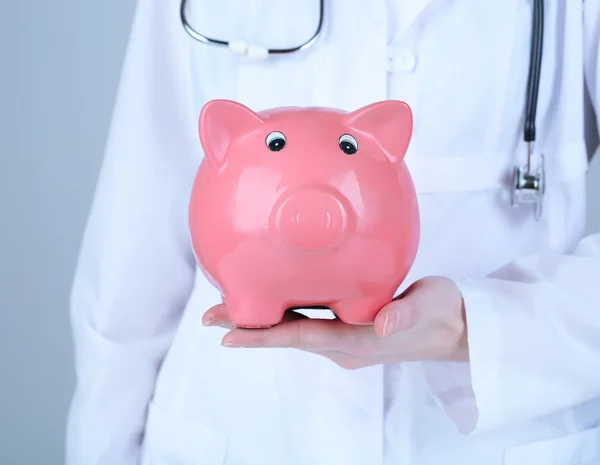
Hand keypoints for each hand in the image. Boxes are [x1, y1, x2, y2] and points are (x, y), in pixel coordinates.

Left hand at [202, 276, 468, 368]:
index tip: (226, 338)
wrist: (456, 326)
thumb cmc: (443, 313)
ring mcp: (344, 339)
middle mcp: (344, 344)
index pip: (301, 337)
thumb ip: (404, 314)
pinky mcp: (348, 328)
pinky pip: (307, 319)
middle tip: (209, 317)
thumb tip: (382, 325)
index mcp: (356, 341)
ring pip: (293, 327)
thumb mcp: (428, 307)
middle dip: (248, 327)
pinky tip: (272, 296)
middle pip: (286, 334)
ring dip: (260, 320)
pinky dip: (282, 311)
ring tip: (228, 307)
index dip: (262, 338)